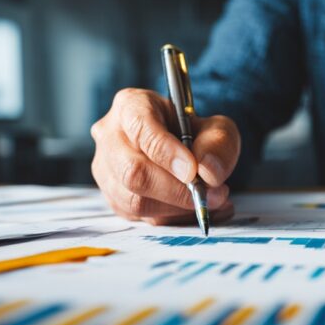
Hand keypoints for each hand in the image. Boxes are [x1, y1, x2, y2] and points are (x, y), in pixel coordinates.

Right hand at [91, 88, 240, 224]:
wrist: (185, 149)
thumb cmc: (196, 133)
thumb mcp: (217, 128)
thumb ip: (218, 144)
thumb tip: (208, 172)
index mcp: (131, 105)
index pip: (140, 129)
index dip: (167, 153)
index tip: (193, 171)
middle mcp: (110, 136)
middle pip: (132, 171)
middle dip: (176, 190)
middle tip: (211, 194)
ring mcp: (106, 170)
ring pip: (134, 200)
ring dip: (177, 207)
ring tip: (209, 201)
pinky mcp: (114, 198)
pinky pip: (140, 217)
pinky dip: (174, 218)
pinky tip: (197, 210)